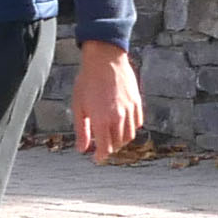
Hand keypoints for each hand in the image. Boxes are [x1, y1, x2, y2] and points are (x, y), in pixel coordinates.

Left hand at [73, 40, 144, 159]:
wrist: (105, 59)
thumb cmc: (88, 81)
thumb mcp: (79, 106)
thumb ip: (81, 130)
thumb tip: (82, 149)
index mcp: (101, 120)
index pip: (105, 148)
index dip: (100, 156)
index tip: (96, 158)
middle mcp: (118, 117)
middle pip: (118, 143)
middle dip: (109, 147)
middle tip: (102, 145)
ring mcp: (130, 109)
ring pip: (130, 135)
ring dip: (121, 140)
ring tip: (112, 136)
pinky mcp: (137, 102)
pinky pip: (138, 122)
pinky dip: (131, 128)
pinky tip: (122, 124)